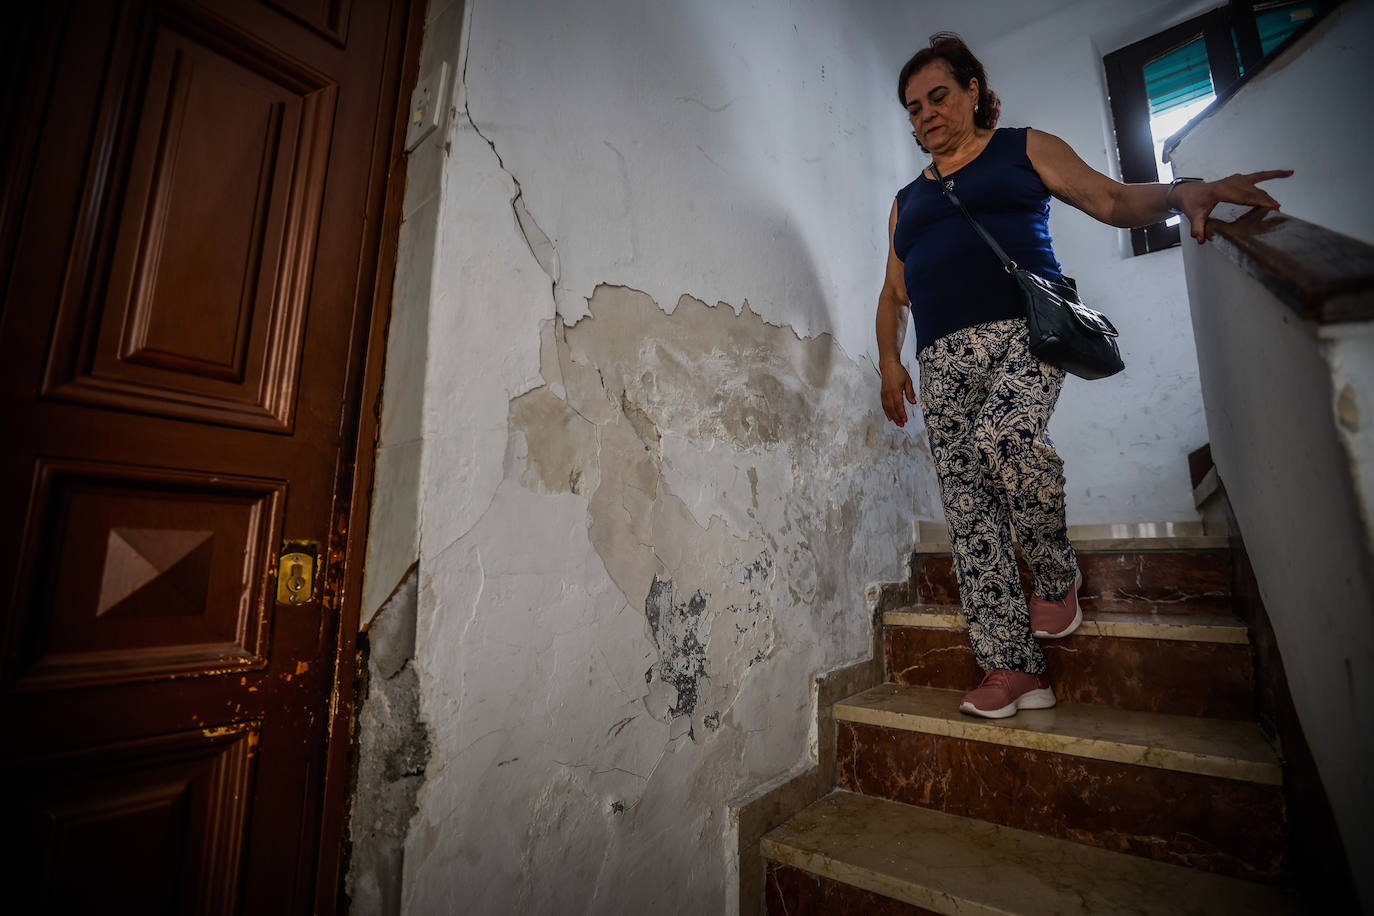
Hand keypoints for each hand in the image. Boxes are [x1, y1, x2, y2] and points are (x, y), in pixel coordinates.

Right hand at [880, 361, 916, 426]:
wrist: (888, 365)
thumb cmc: (898, 371)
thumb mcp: (908, 381)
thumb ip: (910, 392)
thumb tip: (913, 401)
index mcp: (895, 391)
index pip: (899, 405)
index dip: (902, 414)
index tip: (905, 419)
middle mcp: (889, 394)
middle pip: (892, 409)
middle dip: (897, 418)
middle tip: (901, 424)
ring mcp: (885, 394)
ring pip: (887, 408)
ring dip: (892, 416)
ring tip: (896, 422)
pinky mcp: (883, 393)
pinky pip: (884, 405)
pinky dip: (886, 412)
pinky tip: (889, 416)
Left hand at [1176, 169, 1292, 243]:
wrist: (1190, 192)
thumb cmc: (1194, 204)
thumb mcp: (1194, 216)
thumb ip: (1197, 228)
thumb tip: (1200, 239)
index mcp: (1220, 190)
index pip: (1244, 196)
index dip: (1259, 200)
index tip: (1272, 206)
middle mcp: (1231, 182)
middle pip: (1253, 192)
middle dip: (1266, 201)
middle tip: (1277, 212)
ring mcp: (1237, 179)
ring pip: (1257, 187)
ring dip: (1267, 196)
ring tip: (1276, 207)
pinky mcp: (1241, 179)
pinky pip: (1260, 175)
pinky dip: (1274, 174)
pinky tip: (1289, 173)